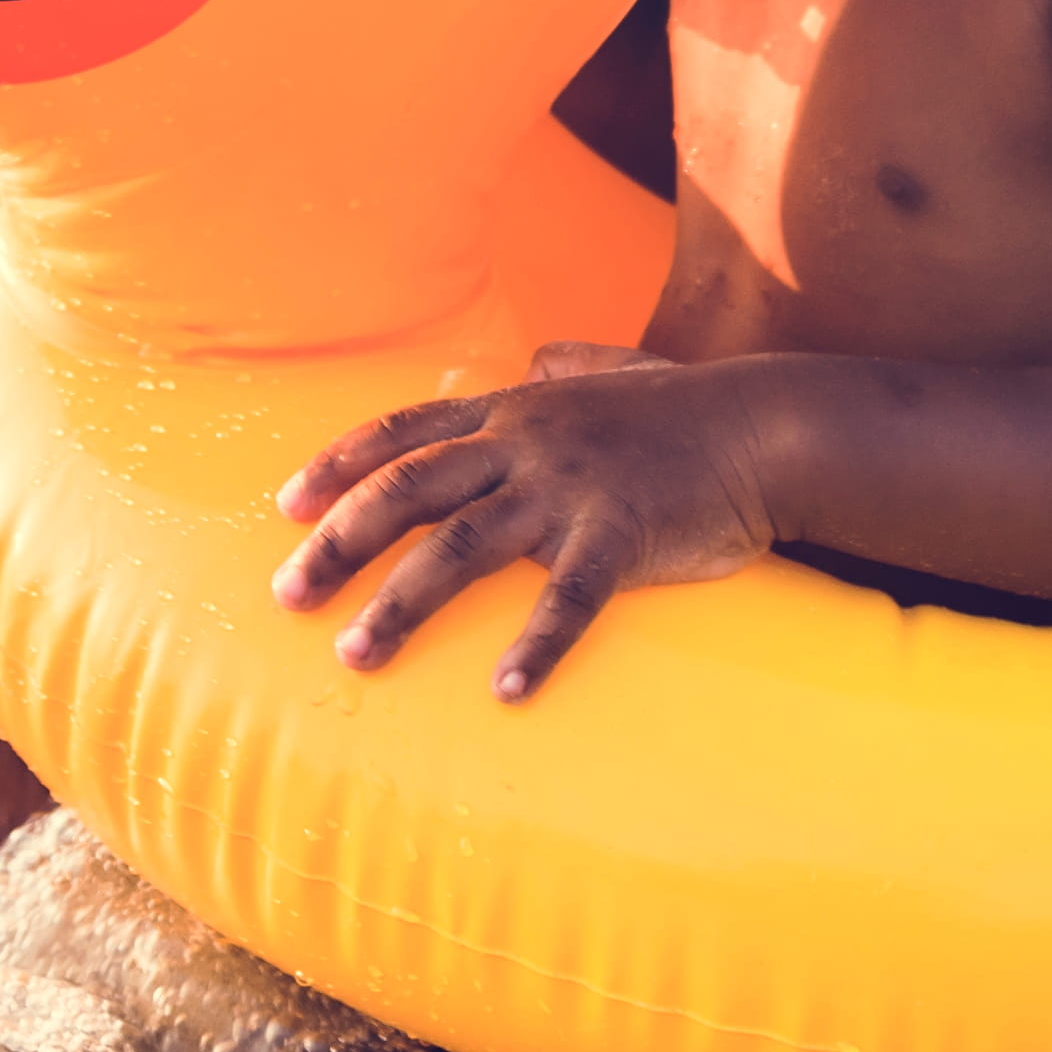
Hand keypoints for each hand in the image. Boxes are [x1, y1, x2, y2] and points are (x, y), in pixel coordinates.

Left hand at [271, 347, 771, 699]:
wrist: (763, 426)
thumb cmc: (685, 408)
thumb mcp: (613, 372)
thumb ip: (567, 365)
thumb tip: (539, 359)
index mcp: (515, 410)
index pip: (406, 432)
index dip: (340, 465)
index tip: (287, 507)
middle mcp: (526, 443)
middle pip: (408, 491)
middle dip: (338, 543)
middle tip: (288, 595)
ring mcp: (569, 489)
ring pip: (461, 547)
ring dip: (401, 604)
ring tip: (356, 654)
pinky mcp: (620, 534)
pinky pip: (568, 598)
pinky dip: (535, 646)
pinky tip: (505, 691)